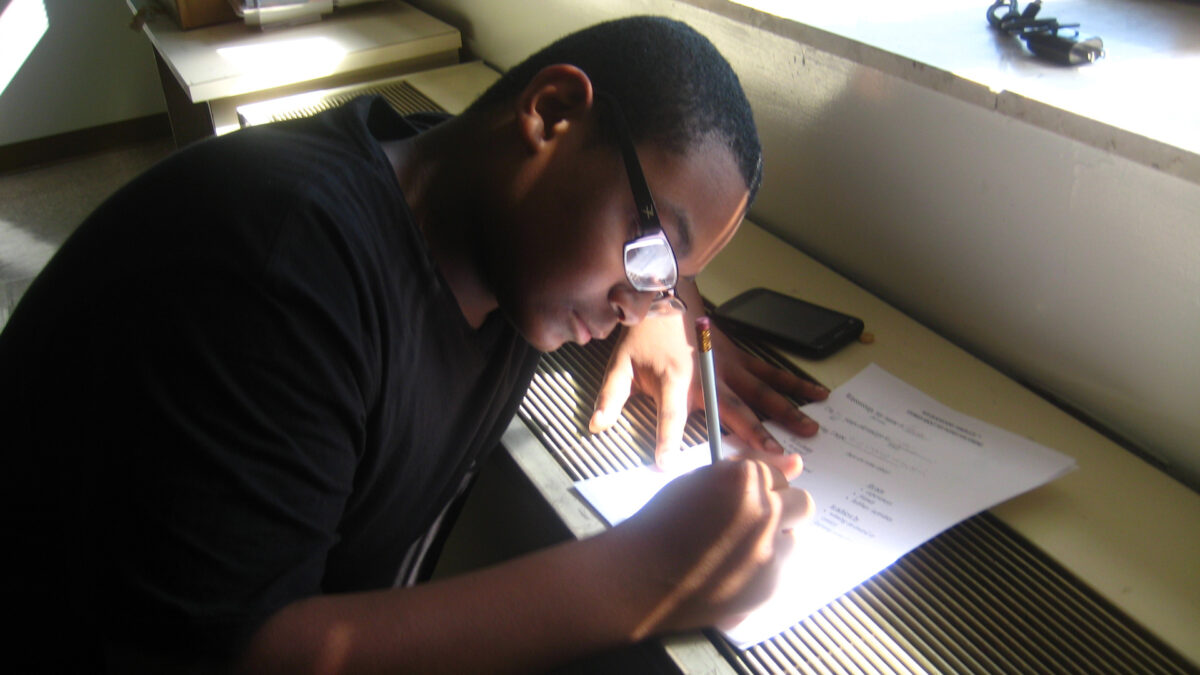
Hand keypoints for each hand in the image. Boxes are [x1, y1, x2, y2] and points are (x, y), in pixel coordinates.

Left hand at [591, 279, 828, 465]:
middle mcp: (709, 377)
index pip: (670, 417)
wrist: (666, 294)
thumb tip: (596, 426)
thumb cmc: (644, 334)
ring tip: (809, 432)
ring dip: (786, 413)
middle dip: (753, 436)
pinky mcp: (743, 360)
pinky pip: (772, 373)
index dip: (668, 441)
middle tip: (773, 460)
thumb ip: (610, 397)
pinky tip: (818, 394)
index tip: (667, 466)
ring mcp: (731, 368)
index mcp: (676, 381)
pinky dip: (795, 383)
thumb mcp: (619, 363)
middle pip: (733, 411)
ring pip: (763, 393)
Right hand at [606, 450, 813, 638]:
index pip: (778, 474)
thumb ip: (749, 468)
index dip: (759, 487)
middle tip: (748, 523)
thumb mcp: (700, 481)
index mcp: (744, 479)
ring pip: (794, 539)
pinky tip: (731, 572)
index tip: (741, 499)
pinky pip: (781, 570)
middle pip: (801, 504)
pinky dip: (763, 570)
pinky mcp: (769, 586)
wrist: (641, 576)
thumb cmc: (664, 523)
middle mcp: (764, 512)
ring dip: (775, 541)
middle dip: (781, 511)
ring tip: (735, 550)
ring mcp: (770, 552)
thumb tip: (796, 463)